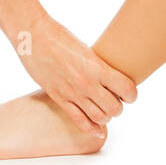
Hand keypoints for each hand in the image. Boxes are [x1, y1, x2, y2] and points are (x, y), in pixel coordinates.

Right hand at [15, 12, 136, 134]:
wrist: (33, 36)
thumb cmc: (60, 36)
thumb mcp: (86, 49)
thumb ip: (97, 66)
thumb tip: (109, 78)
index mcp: (97, 67)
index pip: (127, 89)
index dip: (132, 94)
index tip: (130, 94)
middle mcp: (87, 82)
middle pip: (115, 108)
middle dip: (118, 107)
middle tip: (116, 101)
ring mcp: (72, 92)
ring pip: (99, 117)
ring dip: (106, 117)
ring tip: (104, 110)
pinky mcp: (59, 97)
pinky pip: (79, 120)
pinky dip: (91, 128)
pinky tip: (97, 129)